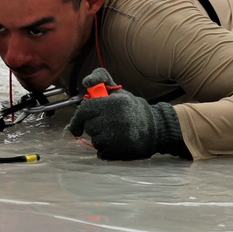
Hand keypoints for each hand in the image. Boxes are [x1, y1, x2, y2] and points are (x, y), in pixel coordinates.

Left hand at [67, 68, 188, 159]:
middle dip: (94, 126)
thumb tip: (86, 82)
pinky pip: (101, 152)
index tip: (77, 125)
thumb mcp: (118, 92)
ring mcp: (116, 137)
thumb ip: (101, 80)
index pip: (85, 110)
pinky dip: (106, 149)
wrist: (155, 128)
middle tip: (106, 124)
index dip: (78, 118)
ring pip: (94, 140)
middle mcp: (114, 120)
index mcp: (113, 103)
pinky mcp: (118, 151)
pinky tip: (116, 143)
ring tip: (114, 133)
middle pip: (89, 126)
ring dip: (100, 138)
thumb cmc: (132, 109)